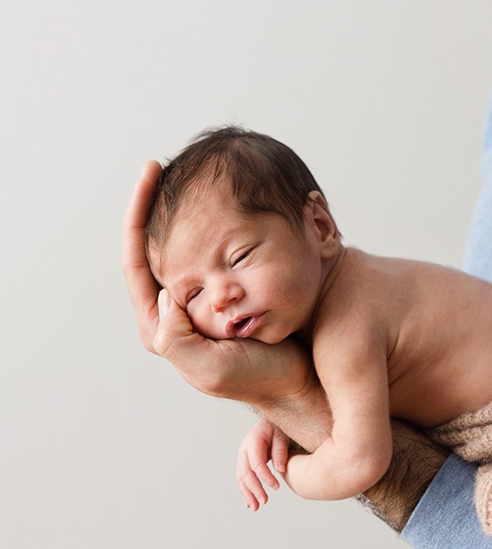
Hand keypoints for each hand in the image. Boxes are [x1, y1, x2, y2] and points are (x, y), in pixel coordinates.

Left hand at [122, 162, 314, 406]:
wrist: (299, 381)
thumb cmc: (258, 378)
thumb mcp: (212, 368)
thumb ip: (177, 338)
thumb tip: (162, 296)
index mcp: (160, 326)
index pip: (135, 261)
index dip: (136, 216)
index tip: (150, 173)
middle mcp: (173, 311)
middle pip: (149, 248)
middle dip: (151, 206)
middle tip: (161, 167)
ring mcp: (198, 300)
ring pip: (177, 245)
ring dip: (179, 212)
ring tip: (186, 176)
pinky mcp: (223, 292)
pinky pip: (208, 249)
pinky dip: (208, 223)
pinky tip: (222, 203)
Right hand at [236, 418, 292, 510]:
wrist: (270, 423)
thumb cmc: (278, 428)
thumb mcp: (282, 435)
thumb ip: (280, 451)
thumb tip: (281, 470)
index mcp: (252, 442)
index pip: (256, 464)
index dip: (266, 477)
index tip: (277, 488)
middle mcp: (244, 451)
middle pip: (245, 473)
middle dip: (254, 489)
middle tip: (264, 502)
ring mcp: (242, 458)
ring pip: (241, 479)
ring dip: (247, 494)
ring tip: (255, 507)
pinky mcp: (244, 464)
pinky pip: (242, 479)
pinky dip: (245, 491)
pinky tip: (249, 503)